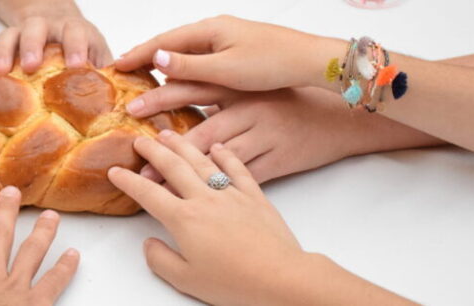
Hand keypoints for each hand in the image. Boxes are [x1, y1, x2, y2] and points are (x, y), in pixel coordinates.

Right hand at [0, 8, 110, 73]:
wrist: (61, 24)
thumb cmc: (84, 48)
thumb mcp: (100, 55)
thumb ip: (110, 73)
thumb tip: (130, 96)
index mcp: (74, 30)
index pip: (76, 33)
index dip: (77, 46)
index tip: (78, 64)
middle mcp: (47, 28)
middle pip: (37, 30)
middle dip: (34, 46)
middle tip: (32, 66)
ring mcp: (24, 34)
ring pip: (10, 36)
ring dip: (4, 52)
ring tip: (0, 72)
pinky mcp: (7, 43)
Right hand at [107, 131, 303, 304]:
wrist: (280, 278)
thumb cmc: (235, 283)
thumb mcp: (186, 280)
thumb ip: (161, 260)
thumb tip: (150, 244)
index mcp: (184, 220)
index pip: (148, 194)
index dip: (129, 181)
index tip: (116, 171)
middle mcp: (205, 200)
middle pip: (173, 167)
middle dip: (153, 151)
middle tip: (139, 140)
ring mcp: (231, 195)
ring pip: (201, 161)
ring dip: (182, 145)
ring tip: (169, 134)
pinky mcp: (255, 196)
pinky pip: (237, 168)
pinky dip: (225, 155)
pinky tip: (217, 147)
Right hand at [115, 15, 340, 90]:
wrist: (310, 61)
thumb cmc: (272, 63)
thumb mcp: (226, 69)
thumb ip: (190, 65)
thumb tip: (156, 57)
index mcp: (210, 31)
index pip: (163, 42)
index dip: (138, 54)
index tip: (116, 65)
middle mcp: (215, 31)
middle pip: (171, 44)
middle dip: (146, 56)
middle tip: (123, 69)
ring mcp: (226, 40)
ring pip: (186, 52)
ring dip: (163, 62)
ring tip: (143, 74)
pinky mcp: (236, 52)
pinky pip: (200, 58)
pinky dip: (183, 67)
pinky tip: (179, 78)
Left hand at [125, 82, 443, 182]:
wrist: (342, 117)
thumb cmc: (294, 105)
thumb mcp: (254, 90)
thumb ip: (219, 97)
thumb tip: (176, 102)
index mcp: (241, 88)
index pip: (193, 90)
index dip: (161, 98)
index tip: (131, 111)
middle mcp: (251, 110)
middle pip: (200, 130)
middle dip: (165, 149)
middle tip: (135, 161)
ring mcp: (266, 138)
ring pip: (218, 159)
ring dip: (184, 175)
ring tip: (153, 188)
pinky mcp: (279, 162)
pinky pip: (243, 179)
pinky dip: (218, 190)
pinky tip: (195, 202)